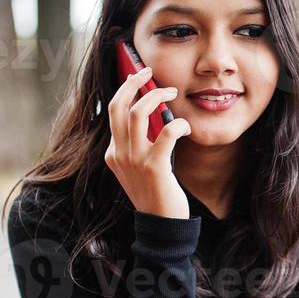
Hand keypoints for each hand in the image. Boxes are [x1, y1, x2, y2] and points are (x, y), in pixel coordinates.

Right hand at [104, 63, 192, 219]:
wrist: (161, 225)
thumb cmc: (155, 194)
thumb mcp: (138, 168)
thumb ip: (138, 146)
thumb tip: (152, 115)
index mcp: (113, 153)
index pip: (113, 111)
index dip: (126, 89)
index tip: (139, 76)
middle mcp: (119, 154)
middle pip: (118, 106)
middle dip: (133, 82)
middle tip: (150, 72)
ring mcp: (134, 161)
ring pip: (137, 113)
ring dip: (156, 96)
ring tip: (172, 93)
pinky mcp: (154, 167)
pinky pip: (166, 133)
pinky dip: (178, 124)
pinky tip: (186, 126)